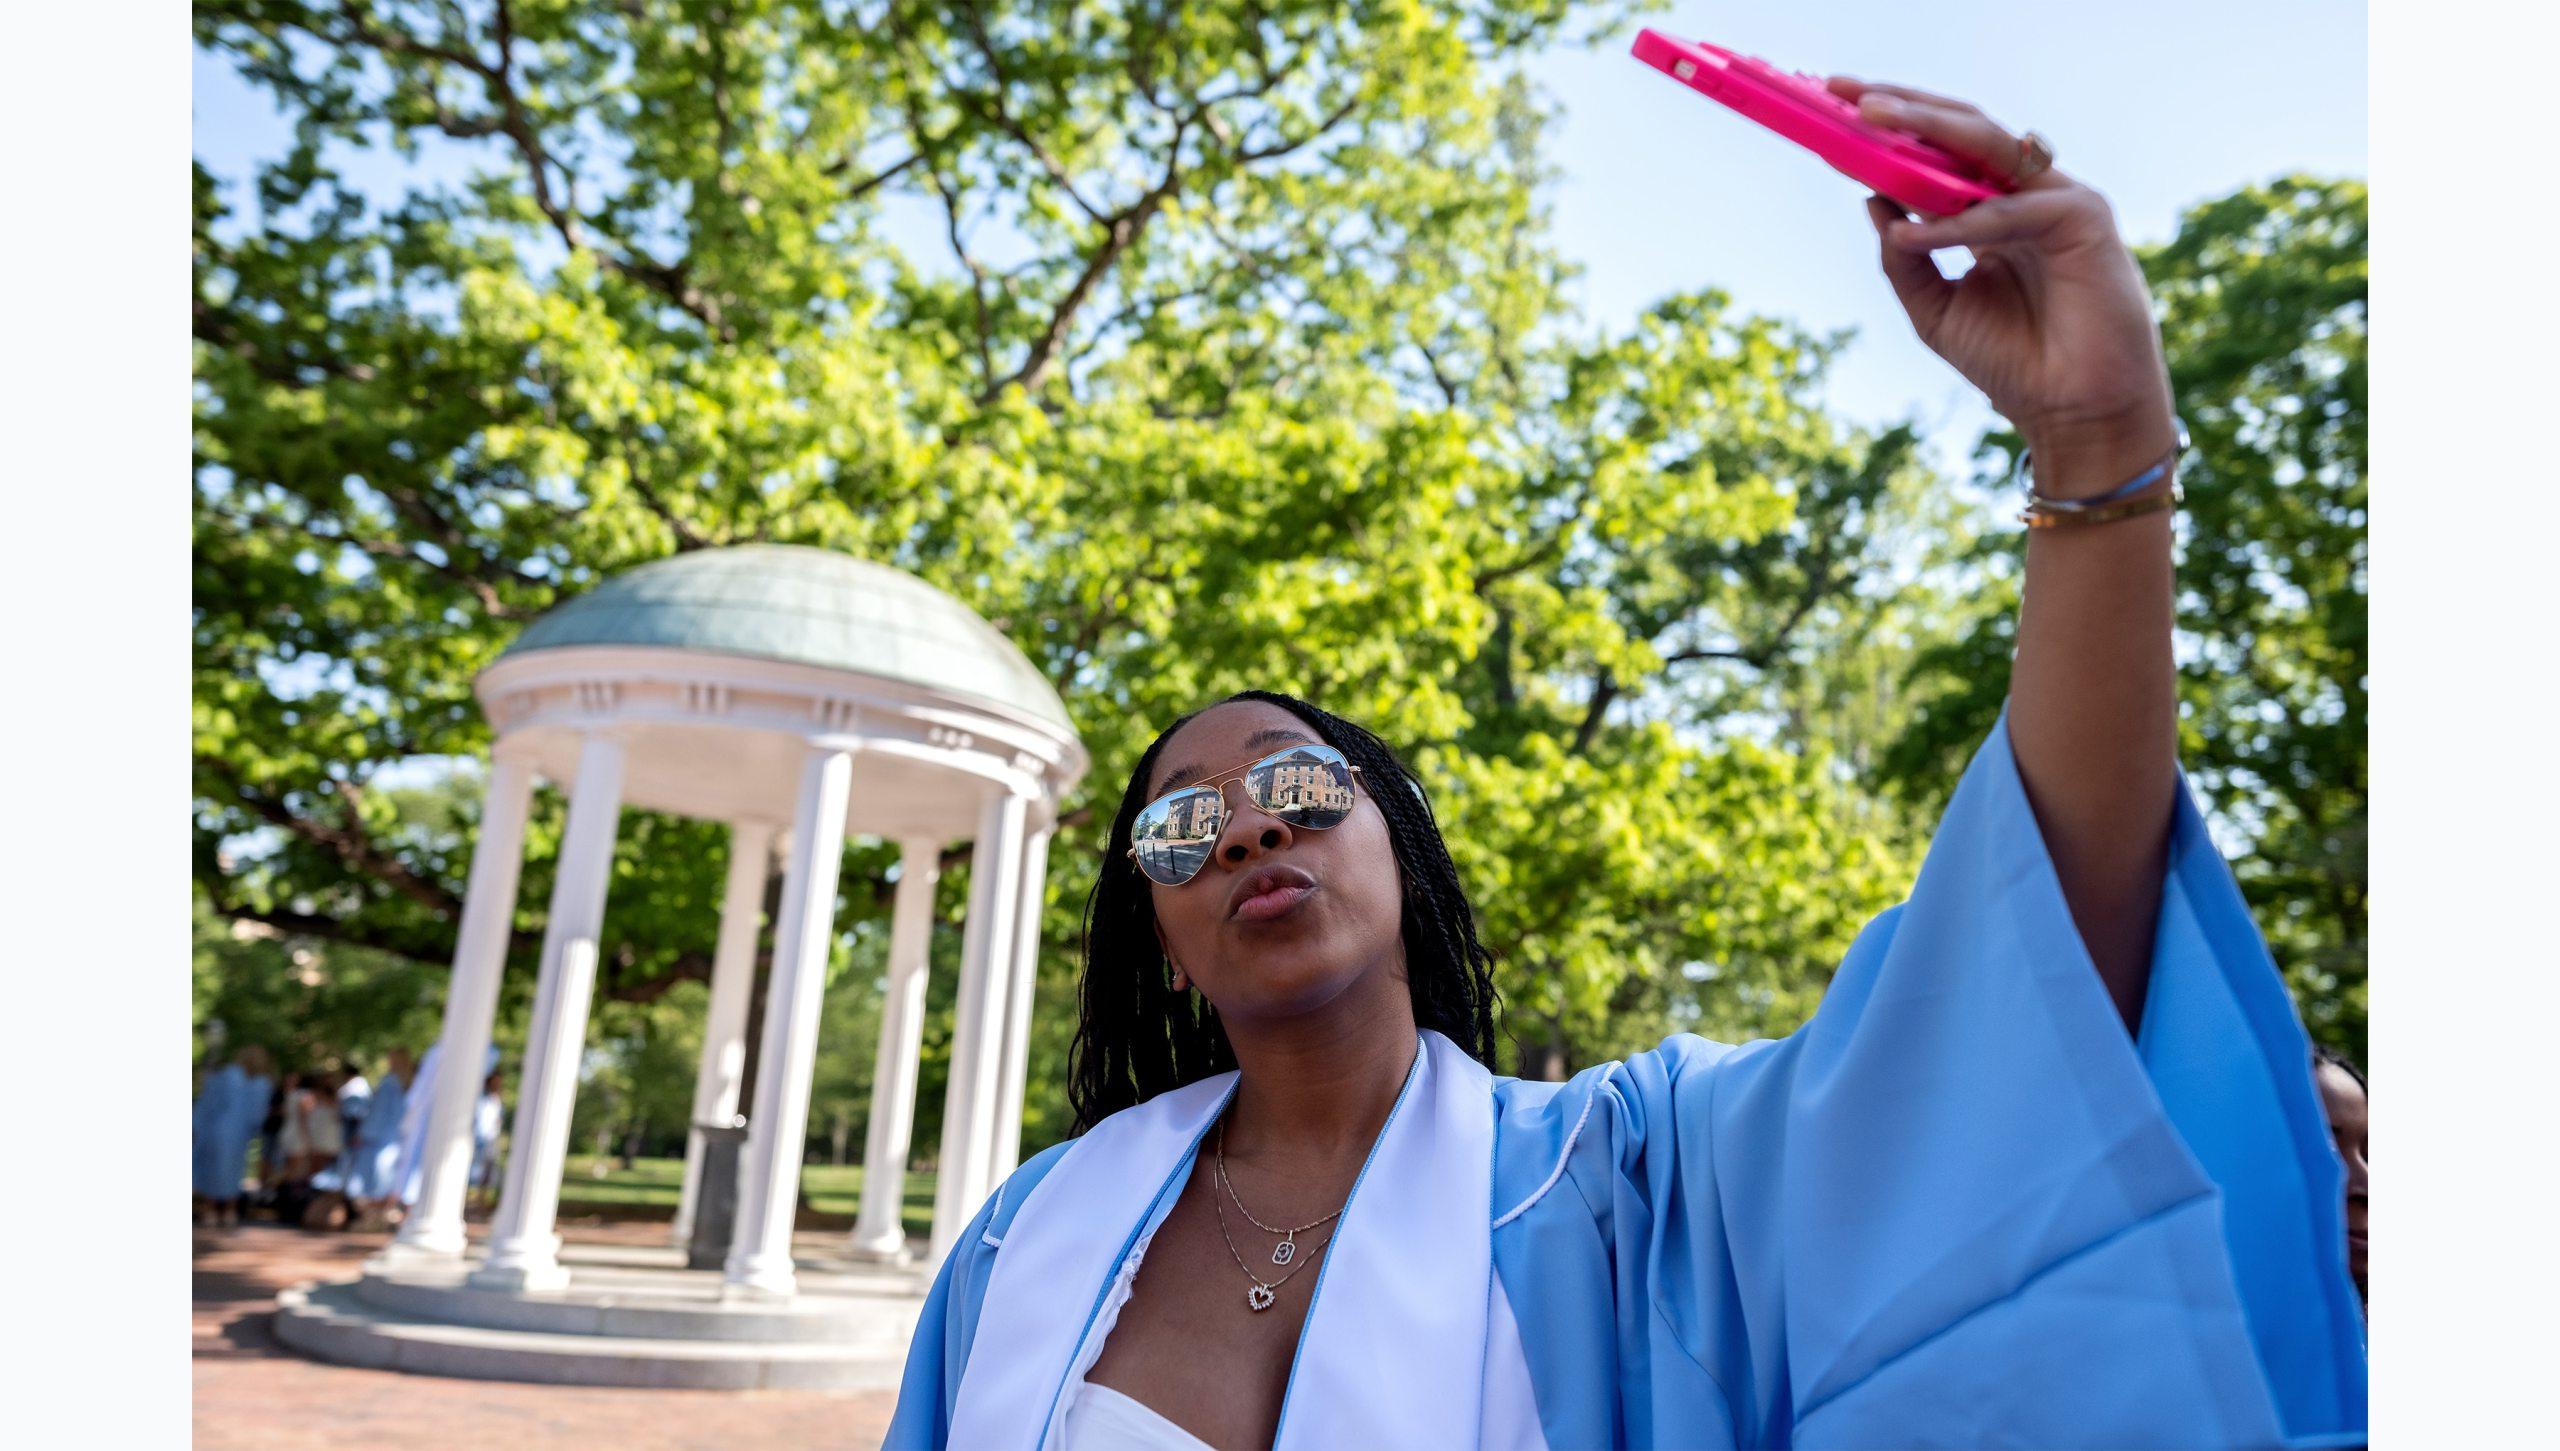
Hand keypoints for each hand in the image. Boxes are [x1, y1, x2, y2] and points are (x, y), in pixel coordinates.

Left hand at [1829, 76, 2177, 492]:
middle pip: (1962, 132)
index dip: (1893, 129)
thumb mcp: (1936, 308)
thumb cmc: (2013, 364)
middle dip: (1904, 107)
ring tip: (1872, 118)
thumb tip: (1871, 199)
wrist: (2071, 414)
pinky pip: (2010, 210)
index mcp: (1994, 212)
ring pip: (1989, 146)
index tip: (1836, 110)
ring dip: (1928, 128)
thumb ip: (1905, 257)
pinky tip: (1914, 229)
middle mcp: (2026, 196)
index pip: (1941, 153)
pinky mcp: (2085, 219)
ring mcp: (2058, 201)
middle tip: (1846, 92)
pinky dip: (1961, 221)